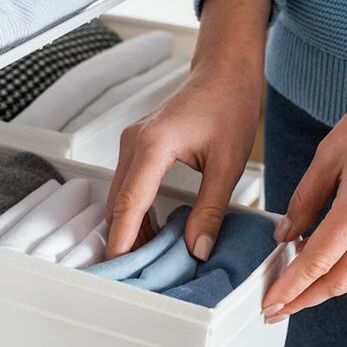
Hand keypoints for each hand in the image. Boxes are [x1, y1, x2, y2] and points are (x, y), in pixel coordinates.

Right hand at [106, 65, 260, 258]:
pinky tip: (153, 230)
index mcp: (153, 146)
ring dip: (130, 227)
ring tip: (148, 257)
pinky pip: (127, 186)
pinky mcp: (136, 146)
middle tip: (139, 273)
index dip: (123, 241)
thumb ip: (210, 210)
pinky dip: (136, 212)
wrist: (224, 73)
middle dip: (124, 240)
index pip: (129, 204)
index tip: (121, 269)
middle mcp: (133, 143)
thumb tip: (197, 249)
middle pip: (117, 205)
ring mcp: (131, 143)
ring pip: (119, 198)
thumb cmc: (228, 106)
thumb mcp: (227, 164)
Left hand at [262, 1, 346, 322]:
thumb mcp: (329, 153)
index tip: (270, 304)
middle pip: (339, 282)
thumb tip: (287, 232)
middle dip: (304, 300)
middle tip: (277, 309)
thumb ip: (305, 198)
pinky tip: (327, 265)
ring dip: (326, 290)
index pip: (316, 263)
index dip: (290, 288)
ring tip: (297, 293)